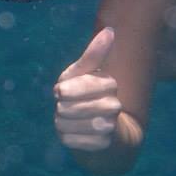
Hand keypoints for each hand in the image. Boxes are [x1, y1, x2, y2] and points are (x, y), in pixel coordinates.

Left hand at [53, 28, 118, 151]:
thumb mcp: (84, 74)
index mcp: (108, 84)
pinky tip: (76, 135)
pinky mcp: (101, 145)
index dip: (62, 91)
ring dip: (62, 124)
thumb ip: (94, 55)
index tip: (63, 92)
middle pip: (65, 107)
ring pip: (66, 124)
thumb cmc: (87, 96)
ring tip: (72, 121)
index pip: (69, 88)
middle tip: (69, 108)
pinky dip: (67, 138)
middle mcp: (114, 105)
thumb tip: (111, 30)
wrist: (103, 132)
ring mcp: (108, 127)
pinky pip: (70, 141)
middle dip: (61, 108)